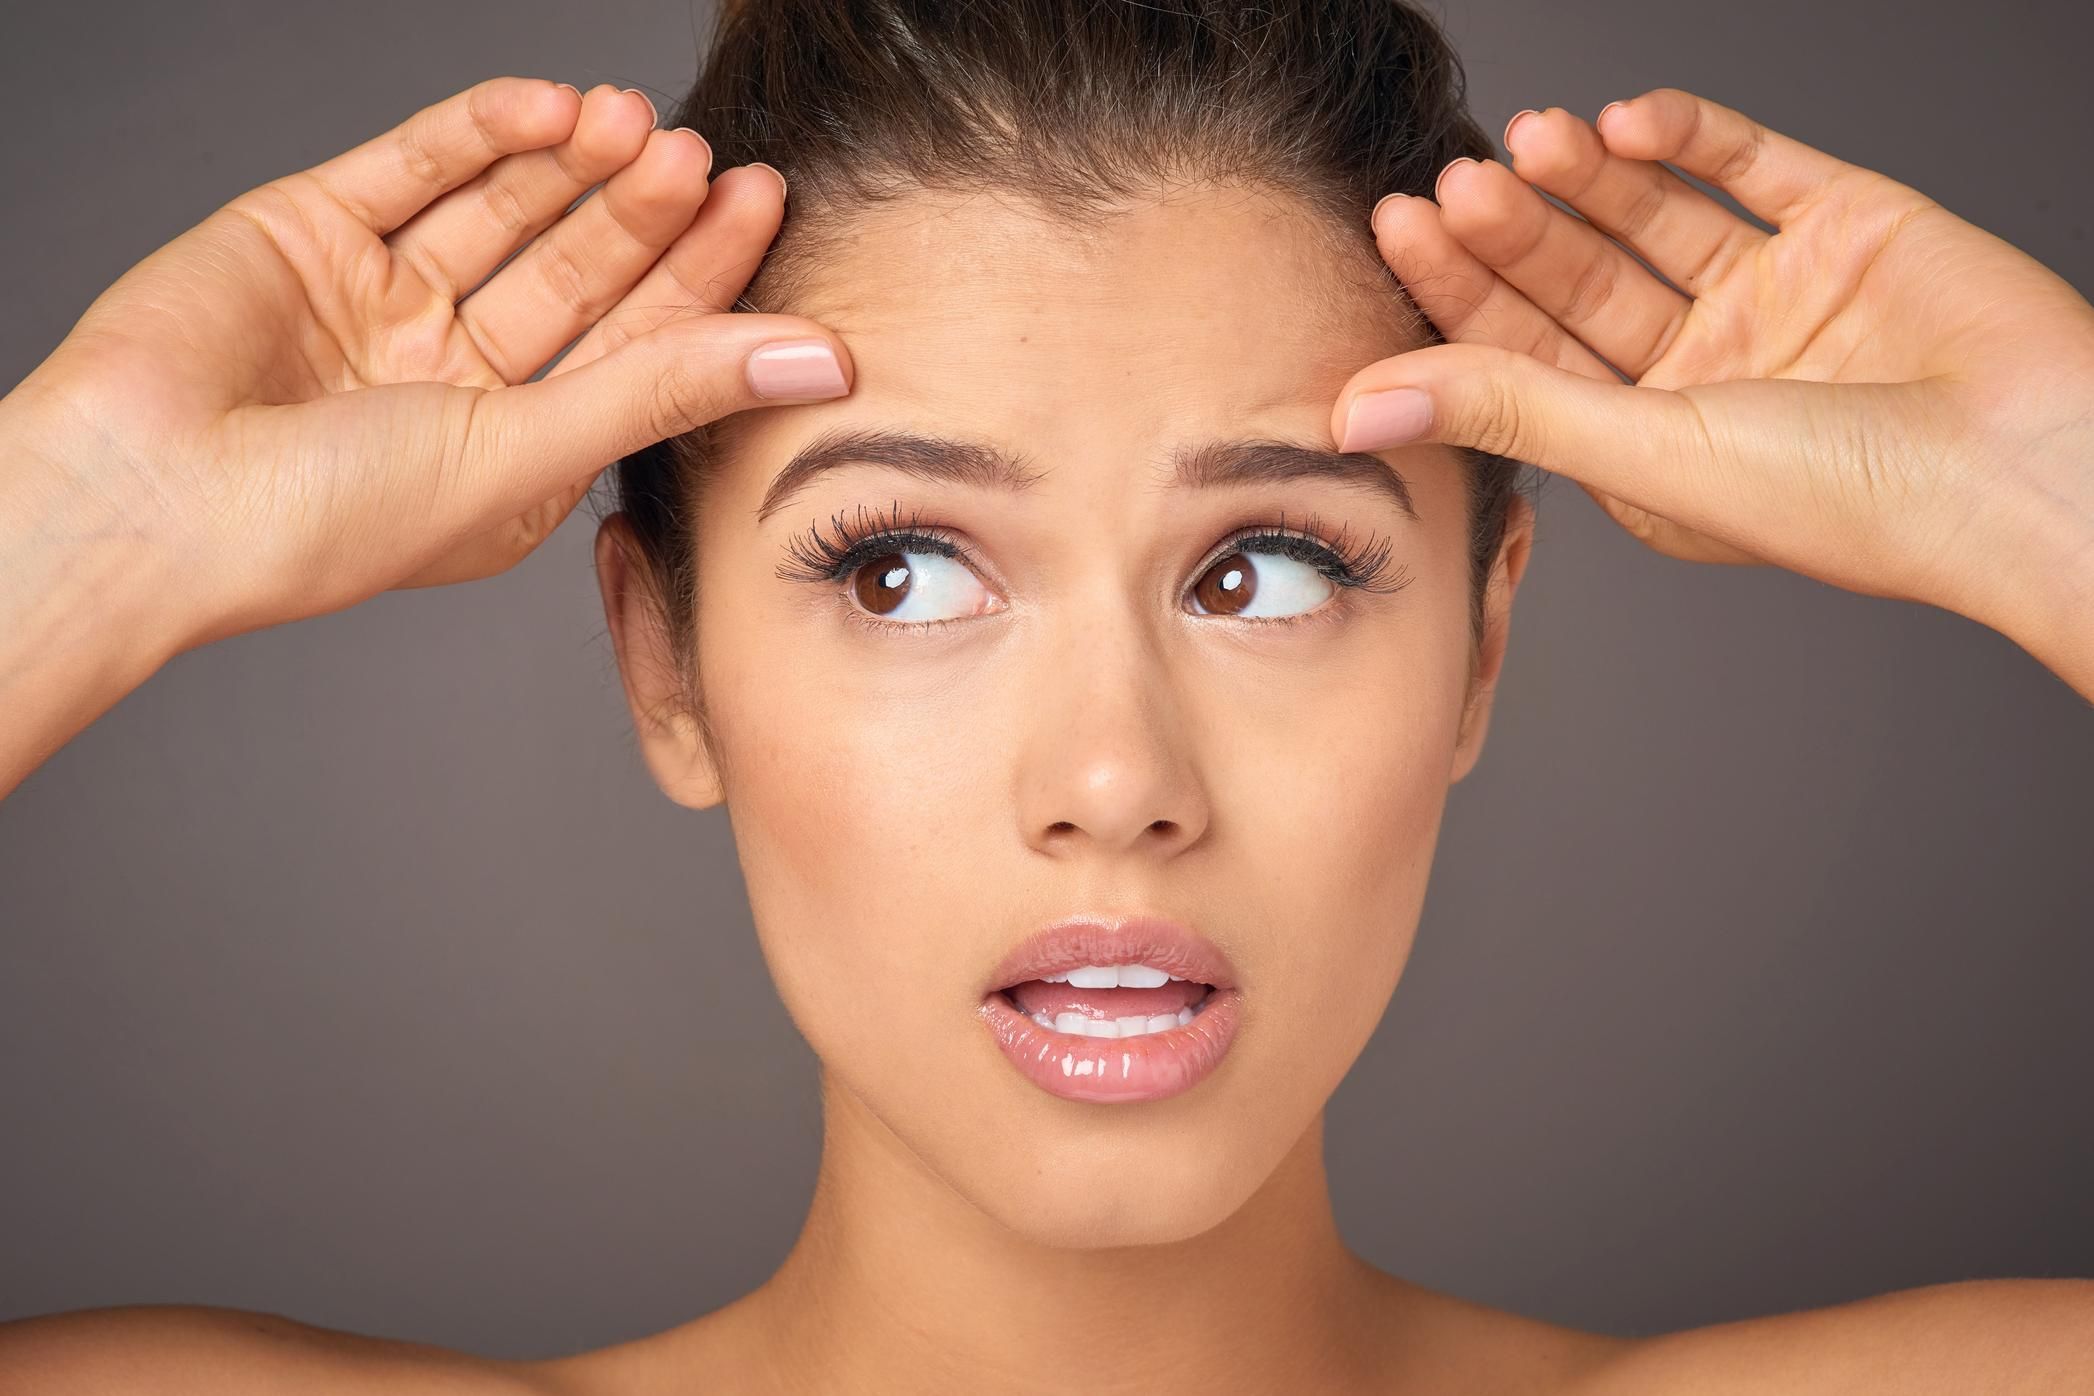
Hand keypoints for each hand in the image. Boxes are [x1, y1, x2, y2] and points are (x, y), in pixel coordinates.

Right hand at [4, 76, 849, 649]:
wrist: (143, 494)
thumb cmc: (325, 519)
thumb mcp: (526, 453)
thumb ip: (670, 392)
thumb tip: (824, 360)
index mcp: (514, 449)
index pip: (634, 346)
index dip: (701, 275)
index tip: (762, 203)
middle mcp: (456, 375)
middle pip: (579, 272)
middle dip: (641, 211)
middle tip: (700, 155)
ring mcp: (383, 301)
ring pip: (504, 210)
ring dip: (573, 163)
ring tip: (634, 120)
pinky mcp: (312, 231)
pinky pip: (416, 164)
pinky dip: (484, 129)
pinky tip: (551, 106)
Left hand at [1332, 86, 2093, 652]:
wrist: (2029, 461)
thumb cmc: (1850, 498)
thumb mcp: (1649, 452)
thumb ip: (1505, 411)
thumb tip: (1356, 404)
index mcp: (1646, 446)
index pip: (1524, 356)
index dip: (1458, 291)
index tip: (1396, 224)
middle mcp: (1701, 372)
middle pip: (1576, 282)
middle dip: (1512, 229)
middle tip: (1453, 178)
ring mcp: (1774, 298)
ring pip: (1650, 216)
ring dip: (1585, 175)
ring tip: (1529, 139)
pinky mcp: (1846, 225)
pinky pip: (1746, 162)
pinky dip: (1683, 133)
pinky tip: (1622, 120)